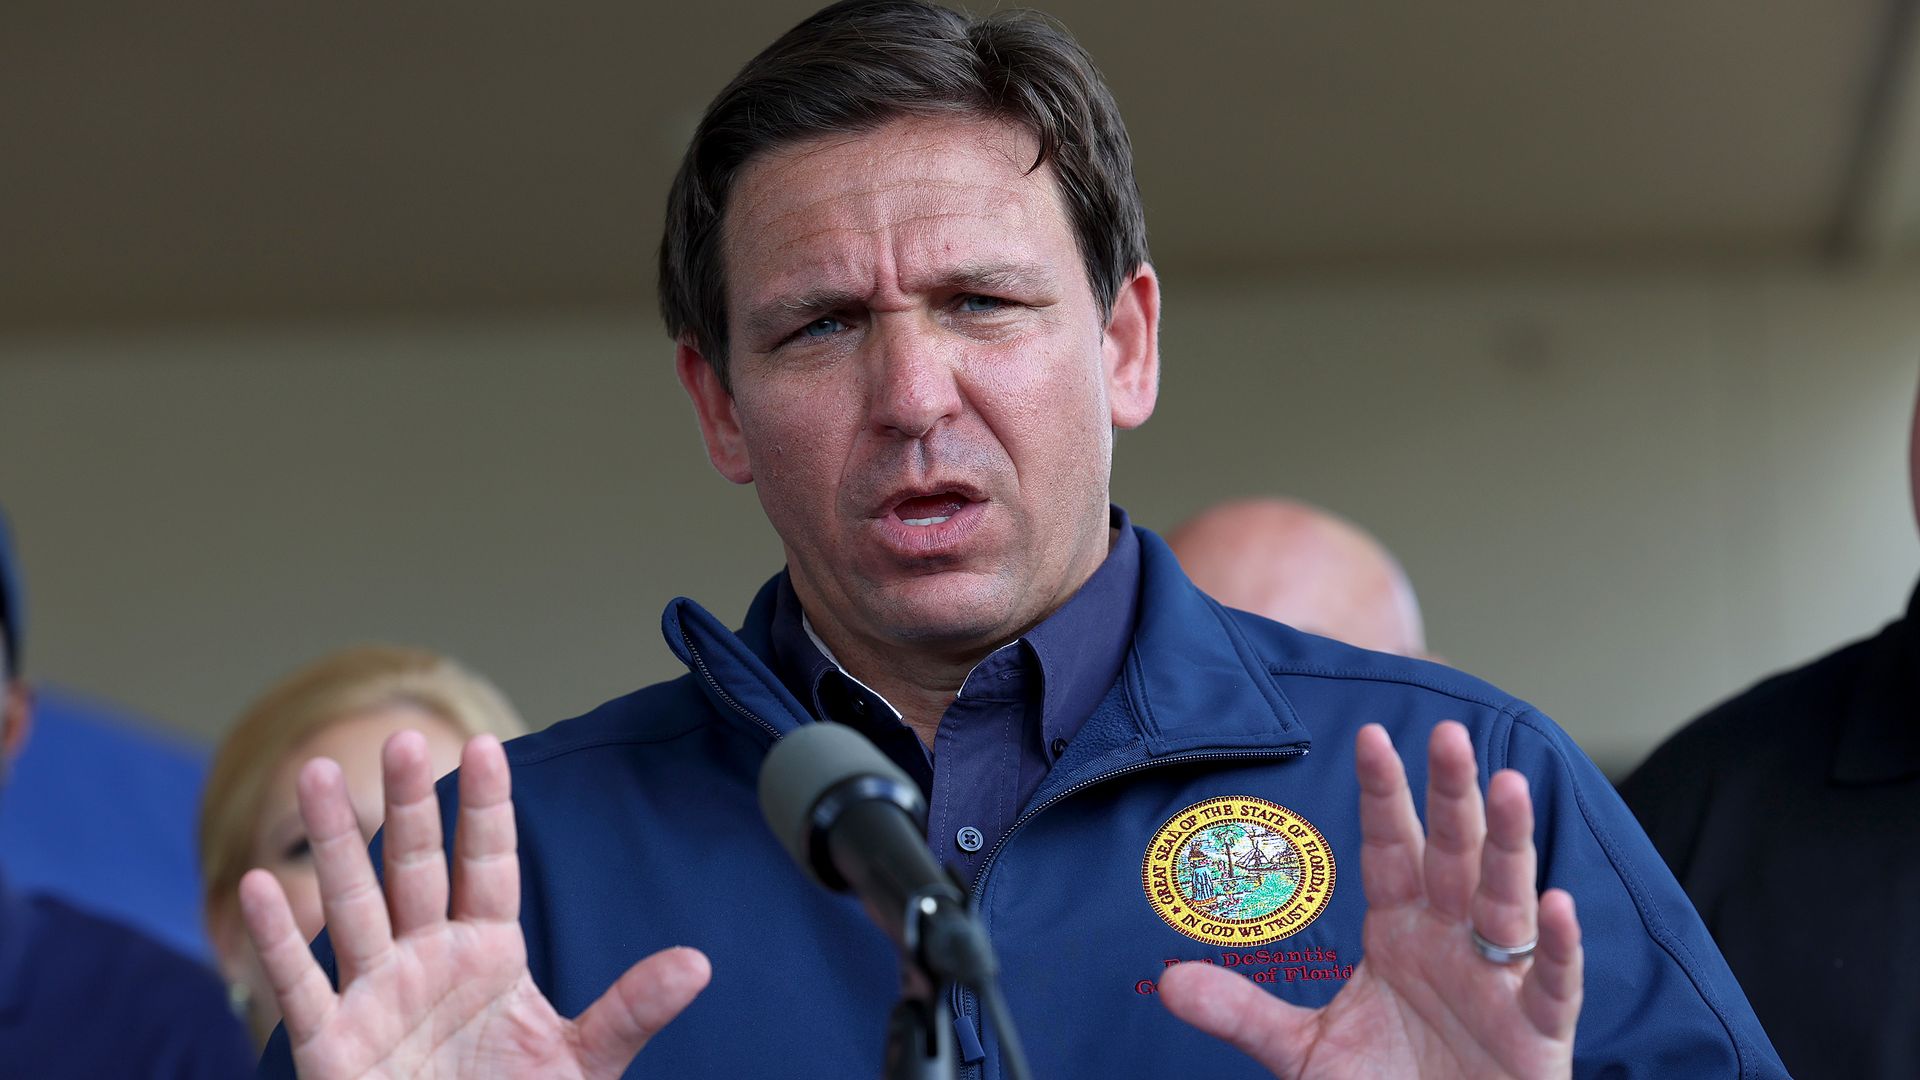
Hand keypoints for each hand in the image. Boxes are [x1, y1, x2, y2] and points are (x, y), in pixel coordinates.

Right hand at [239, 731, 710, 1078]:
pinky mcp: (331, 1047)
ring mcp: (375, 999)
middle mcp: (427, 962)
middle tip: (403, 736)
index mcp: (488, 955)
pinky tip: (256, 886)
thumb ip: (629, 1011)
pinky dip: (278, 939)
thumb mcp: (581, 1064)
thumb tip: (699, 964)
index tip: (486, 745)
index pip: (488, 865)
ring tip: (318, 773)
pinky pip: (300, 985)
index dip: (486, 809)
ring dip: (335, 842)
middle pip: (415, 867)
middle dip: (410, 805)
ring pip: (352, 905)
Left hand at [1158, 721, 1581, 1078]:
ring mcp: (1499, 985)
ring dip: (1510, 845)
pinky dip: (1558, 946)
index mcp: (1401, 932)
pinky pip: (1551, 985)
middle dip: (1451, 796)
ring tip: (1510, 786)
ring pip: (1507, 903)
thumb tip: (1170, 982)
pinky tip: (1557, 903)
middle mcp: (1452, 943)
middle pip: (1454, 855)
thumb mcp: (1302, 1052)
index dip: (1383, 796)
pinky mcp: (1537, 1034)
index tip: (1371, 735)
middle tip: (1447, 733)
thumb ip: (1244, 1013)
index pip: (1390, 850)